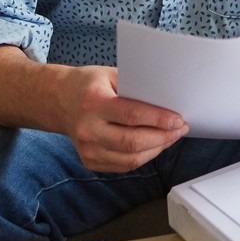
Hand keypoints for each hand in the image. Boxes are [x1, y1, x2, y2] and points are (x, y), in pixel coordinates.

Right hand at [60, 65, 189, 172]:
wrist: (59, 101)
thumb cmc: (89, 84)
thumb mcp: (110, 75)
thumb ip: (135, 87)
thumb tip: (167, 99)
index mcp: (94, 103)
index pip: (132, 115)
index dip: (159, 120)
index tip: (178, 119)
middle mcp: (88, 129)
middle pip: (132, 142)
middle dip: (163, 137)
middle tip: (180, 128)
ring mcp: (87, 149)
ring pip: (130, 159)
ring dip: (156, 149)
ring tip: (171, 137)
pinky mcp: (89, 161)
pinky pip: (123, 165)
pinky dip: (143, 157)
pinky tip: (154, 145)